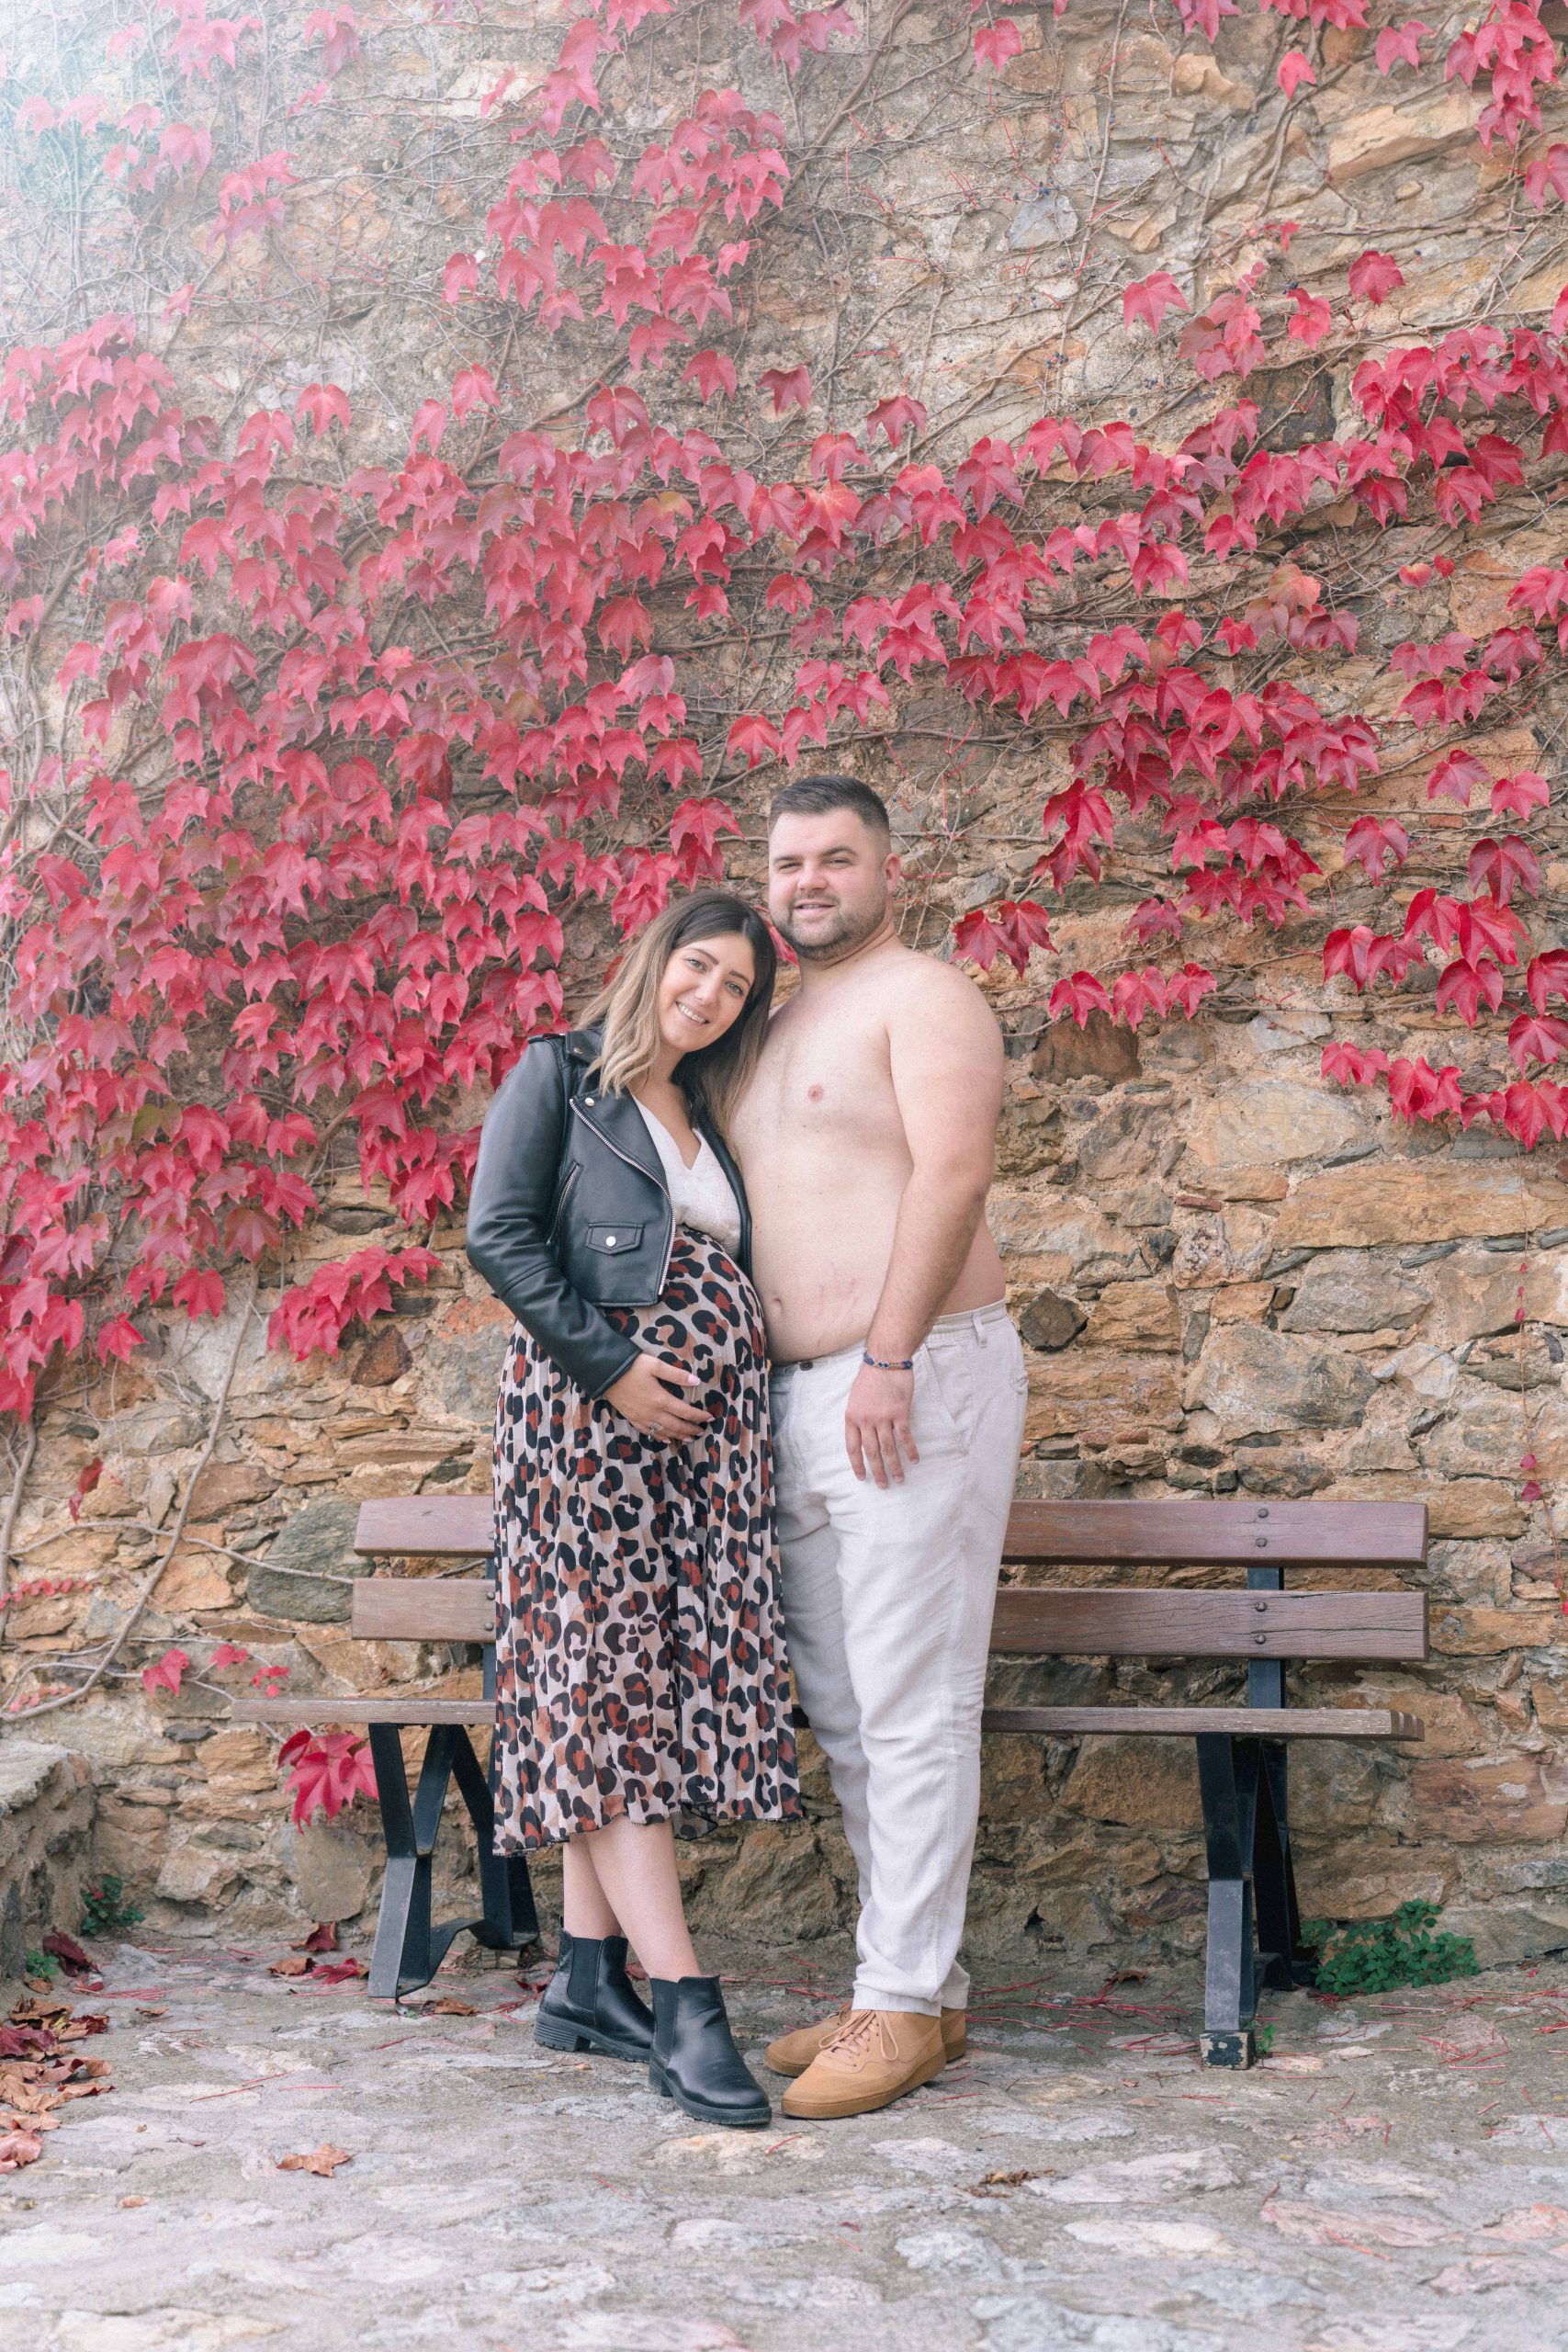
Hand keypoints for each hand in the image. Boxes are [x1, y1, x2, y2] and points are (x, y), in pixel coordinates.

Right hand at [604, 1349, 709, 1442]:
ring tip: (688, 1439)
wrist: (606, 1373)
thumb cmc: (632, 1367)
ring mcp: (641, 1417)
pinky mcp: (632, 1418)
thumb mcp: (656, 1365)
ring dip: (677, 1436)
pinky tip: (665, 1438)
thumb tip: (697, 1381)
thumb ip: (676, 1375)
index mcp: (661, 1399)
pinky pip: (648, 1432)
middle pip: (676, 1425)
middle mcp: (652, 1412)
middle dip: (691, 1429)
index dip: (699, 1416)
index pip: (686, 1412)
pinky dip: (659, 1436)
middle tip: (702, 1432)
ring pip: (663, 1431)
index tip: (710, 1418)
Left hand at [845, 1361, 917, 1487]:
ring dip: (894, 1466)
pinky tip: (914, 1460)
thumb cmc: (871, 1376)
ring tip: (899, 1479)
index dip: (857, 1465)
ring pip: (888, 1449)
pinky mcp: (900, 1413)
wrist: (886, 1359)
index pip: (852, 1447)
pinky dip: (910, 1450)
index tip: (862, 1478)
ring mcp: (883, 1418)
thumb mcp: (856, 1397)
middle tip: (883, 1485)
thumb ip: (859, 1416)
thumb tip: (863, 1433)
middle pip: (871, 1452)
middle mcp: (866, 1420)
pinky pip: (905, 1437)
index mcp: (852, 1417)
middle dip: (877, 1471)